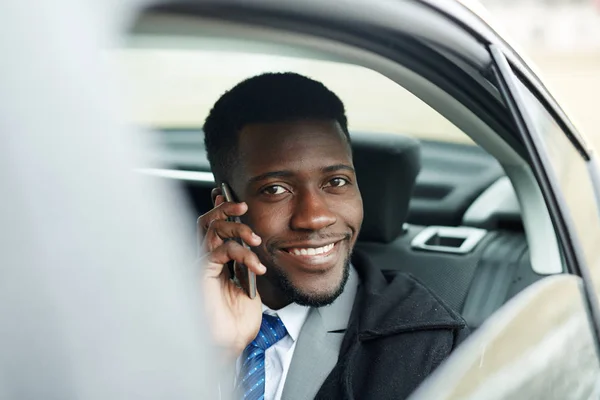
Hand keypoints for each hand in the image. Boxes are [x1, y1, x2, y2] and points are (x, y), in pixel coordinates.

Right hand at [198, 193, 264, 359]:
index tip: (237, 202)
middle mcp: (204, 261)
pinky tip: (256, 265)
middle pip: (207, 223)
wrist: (230, 344)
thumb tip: (251, 246)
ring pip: (212, 230)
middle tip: (243, 207)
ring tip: (256, 239)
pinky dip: (242, 253)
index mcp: (214, 263)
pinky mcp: (202, 273)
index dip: (221, 212)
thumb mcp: (248, 285)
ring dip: (237, 228)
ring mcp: (201, 266)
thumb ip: (245, 264)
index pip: (213, 229)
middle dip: (224, 209)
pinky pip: (221, 251)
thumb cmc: (236, 321)